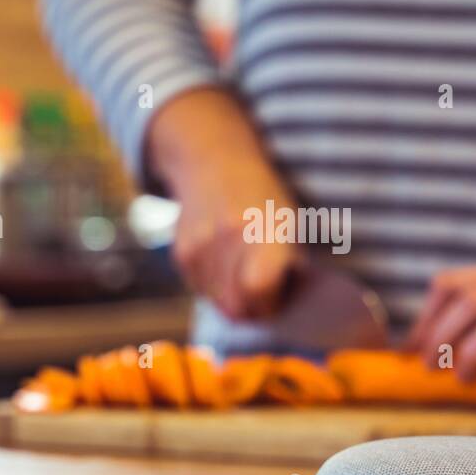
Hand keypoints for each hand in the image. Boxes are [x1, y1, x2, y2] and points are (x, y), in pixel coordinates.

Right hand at [146, 88, 303, 319]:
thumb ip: (291, 266)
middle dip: (253, 311)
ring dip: (234, 299)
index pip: (258, 288)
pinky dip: (216, 286)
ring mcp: (200, 246)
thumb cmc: (265, 200)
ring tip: (246, 273)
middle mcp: (228, 237)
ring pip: (218, 303)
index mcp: (264, 228)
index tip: (280, 300)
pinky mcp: (181, 253)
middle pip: (236, 307)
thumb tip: (294, 310)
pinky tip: (226, 262)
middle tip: (265, 298)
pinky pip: (201, 290)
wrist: (215, 164)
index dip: (271, 304)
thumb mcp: (289, 223)